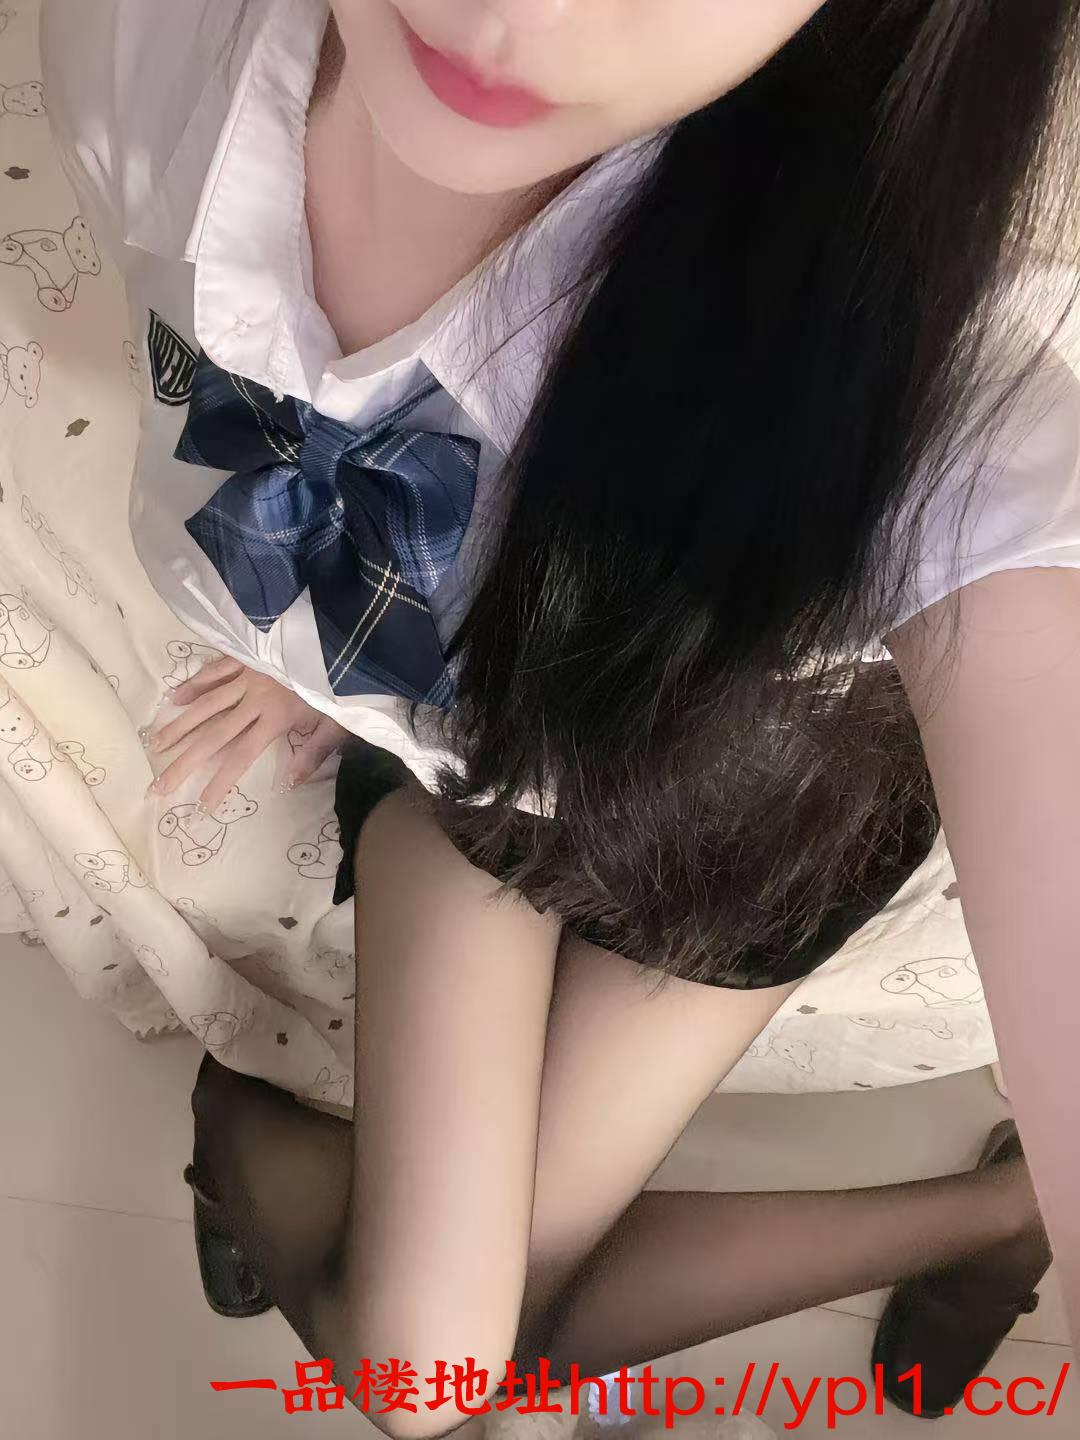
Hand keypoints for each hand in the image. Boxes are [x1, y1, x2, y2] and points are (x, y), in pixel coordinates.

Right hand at [146, 657, 347, 811]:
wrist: (337, 638)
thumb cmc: (342, 684)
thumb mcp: (337, 723)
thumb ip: (313, 753)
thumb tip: (288, 783)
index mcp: (277, 717)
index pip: (242, 756)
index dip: (221, 781)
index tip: (202, 804)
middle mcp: (255, 698)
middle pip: (214, 734)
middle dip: (185, 762)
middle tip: (159, 784)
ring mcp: (247, 674)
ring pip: (206, 702)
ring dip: (180, 725)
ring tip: (157, 745)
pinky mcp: (245, 655)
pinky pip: (214, 670)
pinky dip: (194, 683)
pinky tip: (175, 697)